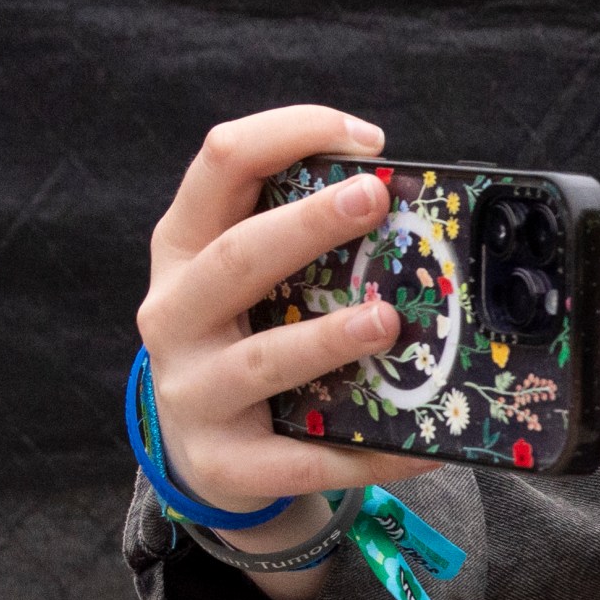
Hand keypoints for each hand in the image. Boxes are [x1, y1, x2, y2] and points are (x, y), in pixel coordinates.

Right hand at [135, 107, 448, 599]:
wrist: (210, 457)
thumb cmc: (248, 343)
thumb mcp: (250, 284)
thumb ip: (301, 242)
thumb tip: (408, 200)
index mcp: (183, 250)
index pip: (220, 165)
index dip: (288, 135)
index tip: (368, 141)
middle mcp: (174, 314)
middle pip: (236, 257)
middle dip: (307, 225)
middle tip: (375, 198)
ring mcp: (193, 393)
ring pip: (264, 360)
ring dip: (330, 339)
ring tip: (389, 321)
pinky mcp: (226, 464)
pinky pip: (305, 461)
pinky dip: (370, 454)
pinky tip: (425, 448)